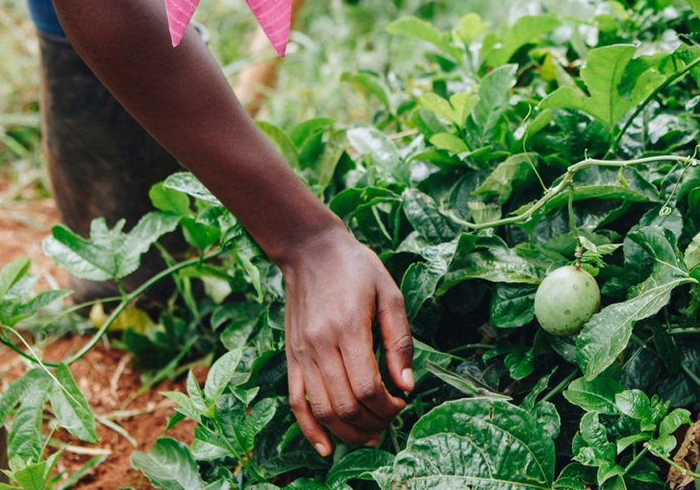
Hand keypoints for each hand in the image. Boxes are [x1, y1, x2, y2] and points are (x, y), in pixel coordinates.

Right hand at [280, 227, 413, 453]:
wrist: (311, 251)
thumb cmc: (356, 269)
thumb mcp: (389, 294)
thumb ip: (399, 340)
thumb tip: (407, 385)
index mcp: (348, 328)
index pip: (367, 388)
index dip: (388, 406)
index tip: (403, 401)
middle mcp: (320, 346)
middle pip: (345, 405)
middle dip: (373, 422)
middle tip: (392, 419)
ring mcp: (301, 354)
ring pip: (322, 411)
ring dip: (348, 433)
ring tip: (371, 435)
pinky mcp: (291, 357)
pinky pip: (296, 402)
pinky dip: (310, 430)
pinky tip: (327, 448)